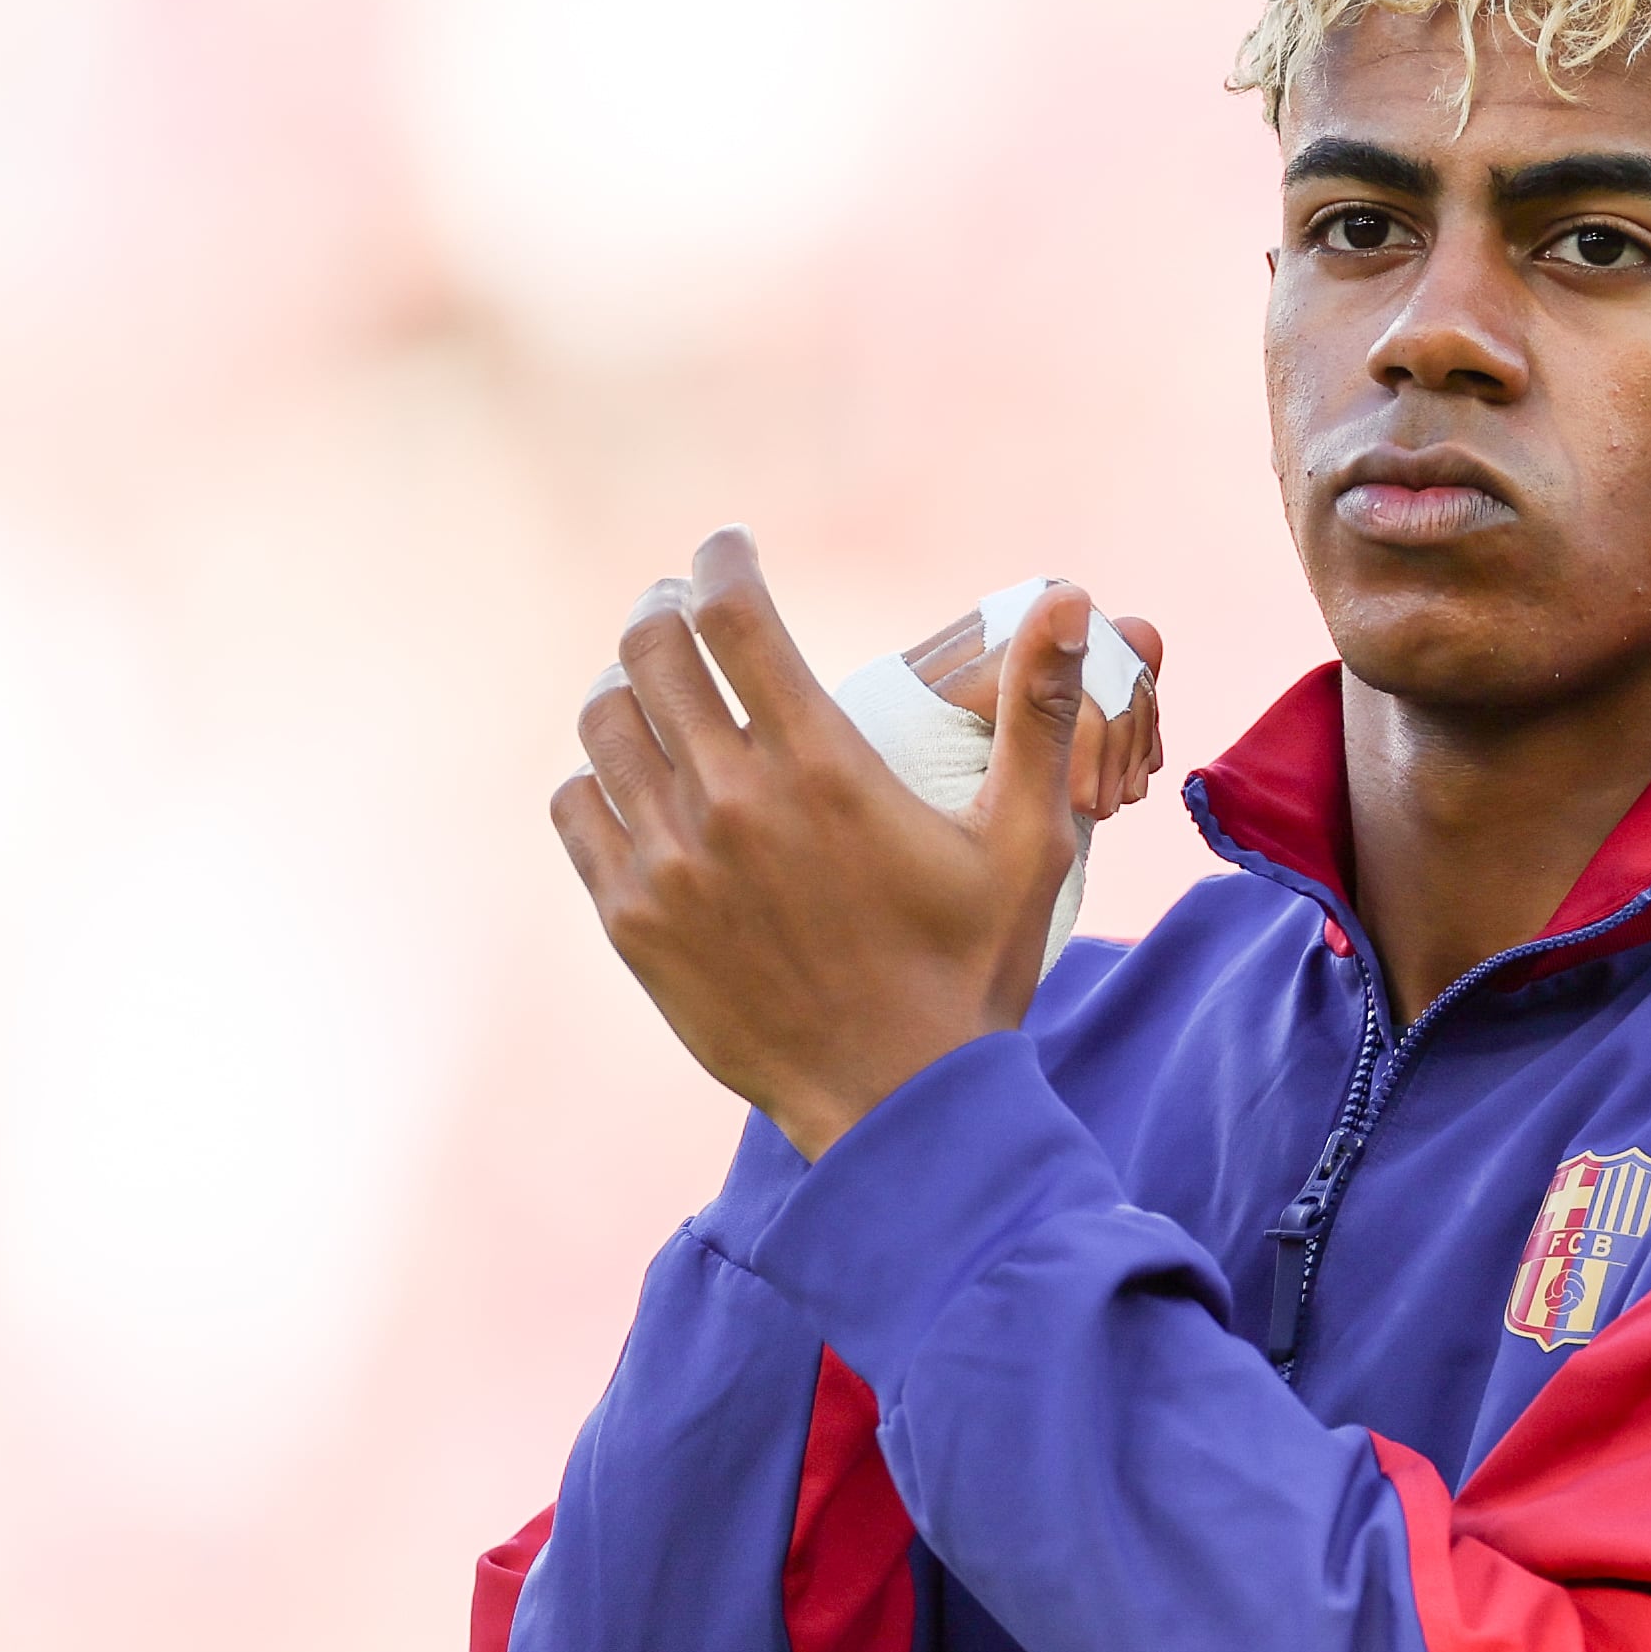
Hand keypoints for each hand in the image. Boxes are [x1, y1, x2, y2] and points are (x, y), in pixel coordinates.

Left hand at [549, 529, 1124, 1158]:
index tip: (730, 548)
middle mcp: (731, 802)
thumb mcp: (1028, 839)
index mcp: (822, 767)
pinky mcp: (632, 920)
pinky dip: (597, 775)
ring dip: (627, 687)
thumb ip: (1039, 710)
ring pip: (604, 723)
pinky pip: (578, 807)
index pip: (736, 614)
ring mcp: (670, 863)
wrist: (898, 1103)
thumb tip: (1072, 598)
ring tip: (658, 688)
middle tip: (684, 605)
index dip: (724, 560)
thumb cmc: (972, 966)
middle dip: (666, 608)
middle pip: (652, 651)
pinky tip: (636, 780)